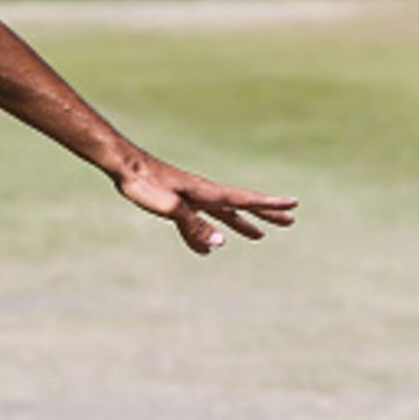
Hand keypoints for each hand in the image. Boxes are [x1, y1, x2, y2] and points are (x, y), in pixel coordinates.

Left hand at [116, 154, 297, 255]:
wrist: (124, 168)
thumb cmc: (145, 184)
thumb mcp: (170, 208)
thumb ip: (194, 226)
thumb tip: (220, 244)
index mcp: (207, 192)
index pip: (246, 200)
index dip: (271, 204)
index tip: (295, 204)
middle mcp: (204, 194)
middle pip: (242, 206)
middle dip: (266, 214)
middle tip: (290, 222)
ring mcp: (191, 198)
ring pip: (223, 214)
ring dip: (241, 224)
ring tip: (259, 236)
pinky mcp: (175, 204)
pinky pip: (196, 223)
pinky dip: (204, 236)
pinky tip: (204, 251)